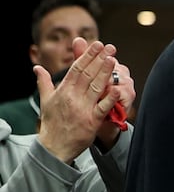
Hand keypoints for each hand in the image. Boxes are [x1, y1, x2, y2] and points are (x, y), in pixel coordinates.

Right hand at [35, 38, 121, 161]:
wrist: (55, 146)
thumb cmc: (52, 122)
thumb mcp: (45, 100)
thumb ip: (44, 82)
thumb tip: (37, 68)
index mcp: (63, 90)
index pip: (76, 69)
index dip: (87, 56)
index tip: (96, 45)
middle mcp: (73, 97)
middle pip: (87, 74)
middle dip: (99, 59)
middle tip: (110, 47)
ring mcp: (83, 109)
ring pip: (96, 87)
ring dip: (105, 73)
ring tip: (114, 60)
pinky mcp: (92, 122)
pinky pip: (102, 108)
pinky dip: (110, 98)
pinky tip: (117, 88)